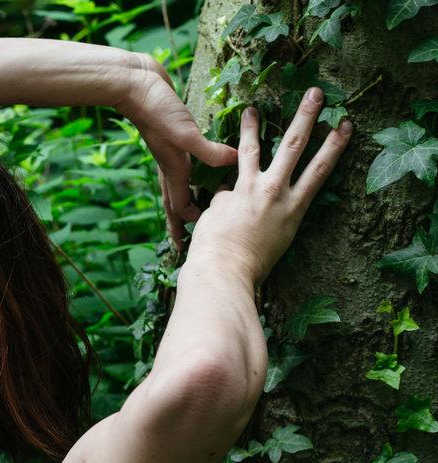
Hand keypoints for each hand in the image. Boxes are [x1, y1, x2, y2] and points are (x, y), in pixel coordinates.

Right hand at [116, 54, 238, 252]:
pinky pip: (187, 165)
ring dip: (188, 200)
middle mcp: (172, 166)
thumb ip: (208, 150)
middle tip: (189, 242)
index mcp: (174, 170)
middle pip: (177, 203)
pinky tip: (205, 169)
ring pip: (181, 185)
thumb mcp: (184, 133)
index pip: (182, 207)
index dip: (192, 225)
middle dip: (183, 224)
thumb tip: (234, 161)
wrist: (136, 86)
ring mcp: (173, 153)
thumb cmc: (157, 111)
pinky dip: (195, 174)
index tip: (200, 242)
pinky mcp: (176, 138)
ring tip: (198, 211)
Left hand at [186, 87, 353, 287]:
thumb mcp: (276, 241)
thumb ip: (269, 215)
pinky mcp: (223, 195)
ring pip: (251, 150)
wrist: (223, 272)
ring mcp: (247, 191)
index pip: (320, 170)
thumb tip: (246, 201)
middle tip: (314, 92)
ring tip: (252, 109)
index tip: (345, 124)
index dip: (334, 145)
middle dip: (305, 116)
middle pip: (293, 146)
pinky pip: (220, 193)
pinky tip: (214, 219)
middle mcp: (274, 194)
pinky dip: (218, 202)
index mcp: (293, 209)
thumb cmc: (252, 267)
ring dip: (252, 126)